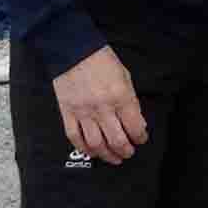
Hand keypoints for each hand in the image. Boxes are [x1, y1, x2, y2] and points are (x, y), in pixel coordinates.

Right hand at [51, 46, 147, 164]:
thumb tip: (137, 123)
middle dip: (126, 151)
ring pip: (96, 144)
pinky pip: (75, 137)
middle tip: (128, 152)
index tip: (140, 139)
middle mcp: (102, 107)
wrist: (72, 49)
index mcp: (120, 96)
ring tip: (113, 157)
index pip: (135, 128)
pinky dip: (84, 148)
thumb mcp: (125, 77)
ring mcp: (83, 112)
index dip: (140, 137)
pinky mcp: (67, 112)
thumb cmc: (101, 60)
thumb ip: (131, 101)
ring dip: (107, 155)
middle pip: (117, 141)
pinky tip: (91, 151)